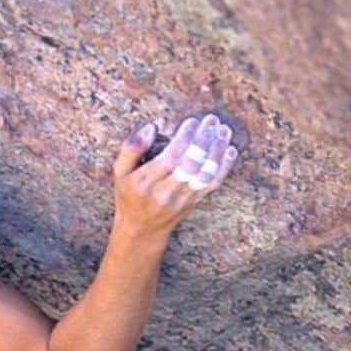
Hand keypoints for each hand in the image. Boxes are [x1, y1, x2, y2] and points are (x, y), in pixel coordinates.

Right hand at [113, 113, 237, 236]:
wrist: (142, 230)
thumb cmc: (130, 195)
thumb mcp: (120, 172)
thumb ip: (132, 148)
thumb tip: (152, 126)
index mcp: (146, 181)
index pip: (171, 157)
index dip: (184, 137)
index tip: (192, 121)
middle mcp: (165, 192)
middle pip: (191, 164)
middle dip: (204, 140)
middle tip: (211, 120)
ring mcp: (182, 199)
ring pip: (205, 174)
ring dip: (218, 151)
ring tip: (223, 131)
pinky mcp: (194, 202)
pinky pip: (212, 184)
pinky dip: (225, 167)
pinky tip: (230, 150)